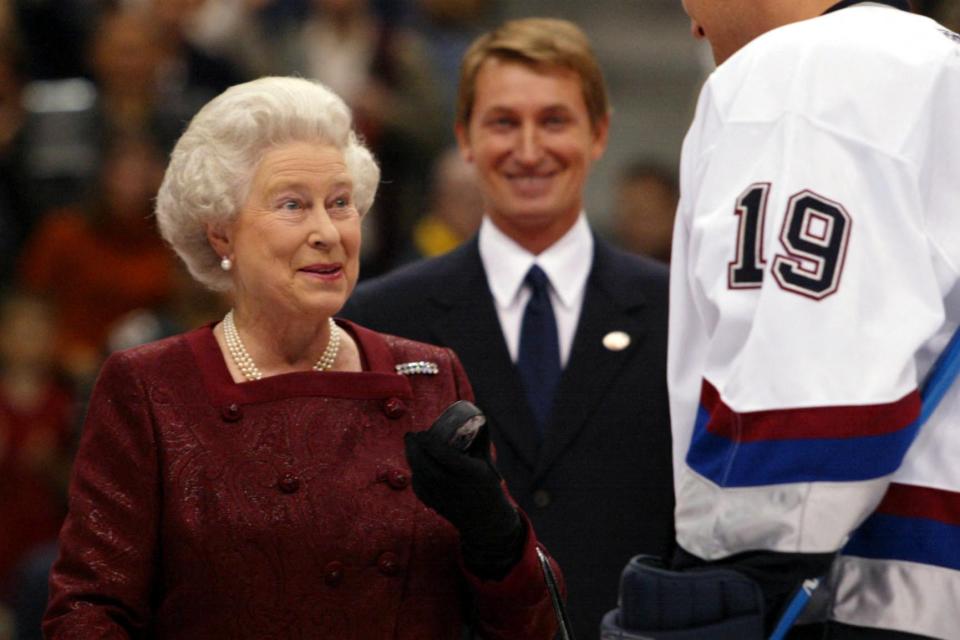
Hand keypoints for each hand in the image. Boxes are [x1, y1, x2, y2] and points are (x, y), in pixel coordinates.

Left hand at [404, 409, 523, 579]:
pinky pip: (419, 487)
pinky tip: (415, 464)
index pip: (442, 453)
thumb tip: (479, 411)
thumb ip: (480, 439)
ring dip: (411, 458)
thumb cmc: (487, 486)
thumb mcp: (486, 462)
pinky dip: (414, 473)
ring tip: (411, 445)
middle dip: (414, 447)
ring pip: (419, 475)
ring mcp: (442, 497)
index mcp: (469, 472)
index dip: (428, 441)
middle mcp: (453, 485)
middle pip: (425, 464)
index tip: (423, 432)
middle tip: (411, 435)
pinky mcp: (434, 505)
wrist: (486, 519)